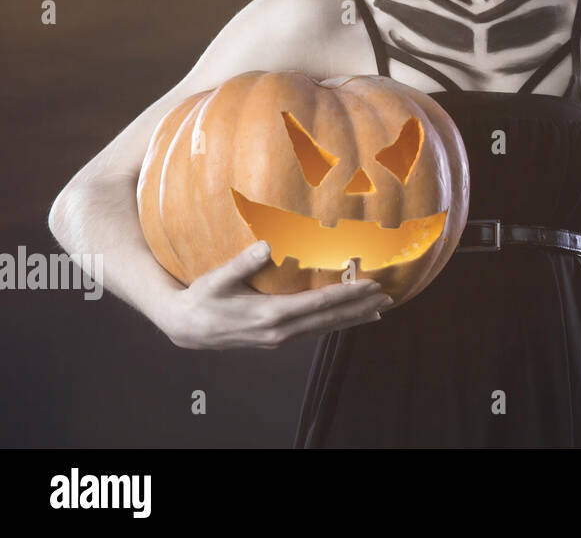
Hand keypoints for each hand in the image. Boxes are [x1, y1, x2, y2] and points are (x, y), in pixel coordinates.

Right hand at [163, 241, 392, 349]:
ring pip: (325, 327)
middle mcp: (280, 332)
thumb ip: (241, 263)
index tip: (374, 286)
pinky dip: (335, 323)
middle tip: (389, 298)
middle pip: (330, 318)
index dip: (349, 294)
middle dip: (361, 308)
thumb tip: (266, 245)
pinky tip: (348, 318)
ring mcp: (279, 339)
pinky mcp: (277, 340)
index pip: (320, 303)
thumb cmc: (202, 297)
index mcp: (271, 315)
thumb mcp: (217, 279)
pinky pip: (313, 331)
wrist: (185, 328)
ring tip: (379, 310)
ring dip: (353, 318)